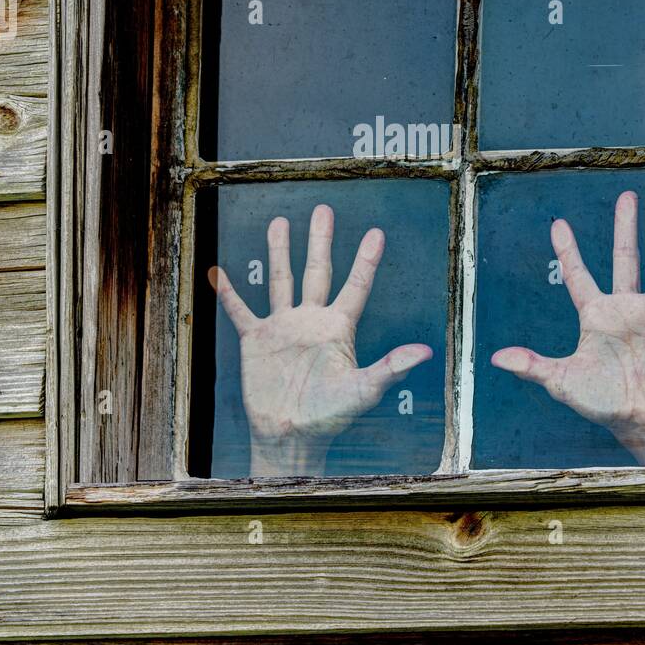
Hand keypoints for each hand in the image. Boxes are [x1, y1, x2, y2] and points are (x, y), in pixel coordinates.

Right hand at [209, 204, 431, 476]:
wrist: (291, 435)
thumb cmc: (330, 416)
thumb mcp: (364, 390)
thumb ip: (391, 367)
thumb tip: (425, 351)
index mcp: (338, 328)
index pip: (355, 285)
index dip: (366, 260)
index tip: (376, 232)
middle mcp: (311, 321)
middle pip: (317, 271)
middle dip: (319, 241)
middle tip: (323, 209)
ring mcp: (283, 328)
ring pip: (281, 280)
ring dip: (279, 251)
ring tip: (279, 221)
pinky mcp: (257, 341)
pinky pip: (240, 311)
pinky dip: (229, 293)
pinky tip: (219, 272)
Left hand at [491, 191, 644, 464]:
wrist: (641, 421)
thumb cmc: (602, 402)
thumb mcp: (563, 382)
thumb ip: (533, 366)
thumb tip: (496, 358)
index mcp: (596, 315)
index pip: (578, 275)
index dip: (568, 251)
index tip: (558, 224)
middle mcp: (625, 307)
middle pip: (625, 257)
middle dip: (625, 227)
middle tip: (628, 195)